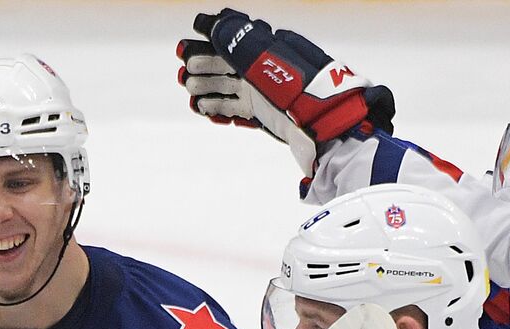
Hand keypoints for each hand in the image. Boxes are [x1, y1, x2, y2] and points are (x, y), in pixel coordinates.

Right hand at [177, 8, 393, 171]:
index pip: (229, 42)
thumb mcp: (262, 56)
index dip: (204, 46)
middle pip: (226, 66)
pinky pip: (238, 110)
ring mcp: (265, 94)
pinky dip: (220, 109)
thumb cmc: (297, 88)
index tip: (183, 51)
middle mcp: (265, 70)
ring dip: (208, 90)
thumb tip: (206, 21)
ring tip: (190, 95)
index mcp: (265, 50)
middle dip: (202, 69)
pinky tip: (204, 109)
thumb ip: (233, 38)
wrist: (325, 125)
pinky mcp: (267, 117)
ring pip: (229, 89)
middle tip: (184, 77)